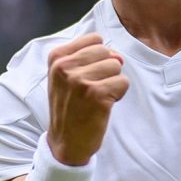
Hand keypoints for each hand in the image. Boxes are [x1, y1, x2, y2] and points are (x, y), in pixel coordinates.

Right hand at [46, 33, 128, 165]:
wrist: (65, 142)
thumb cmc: (70, 106)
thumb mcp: (67, 76)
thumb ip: (90, 58)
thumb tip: (118, 56)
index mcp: (56, 58)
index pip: (94, 38)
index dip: (98, 56)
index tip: (85, 74)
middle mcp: (65, 67)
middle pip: (106, 51)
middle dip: (106, 69)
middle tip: (91, 89)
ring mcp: (80, 81)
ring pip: (116, 66)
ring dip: (112, 82)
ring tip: (96, 97)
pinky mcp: (97, 95)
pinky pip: (123, 82)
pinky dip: (118, 94)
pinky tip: (103, 105)